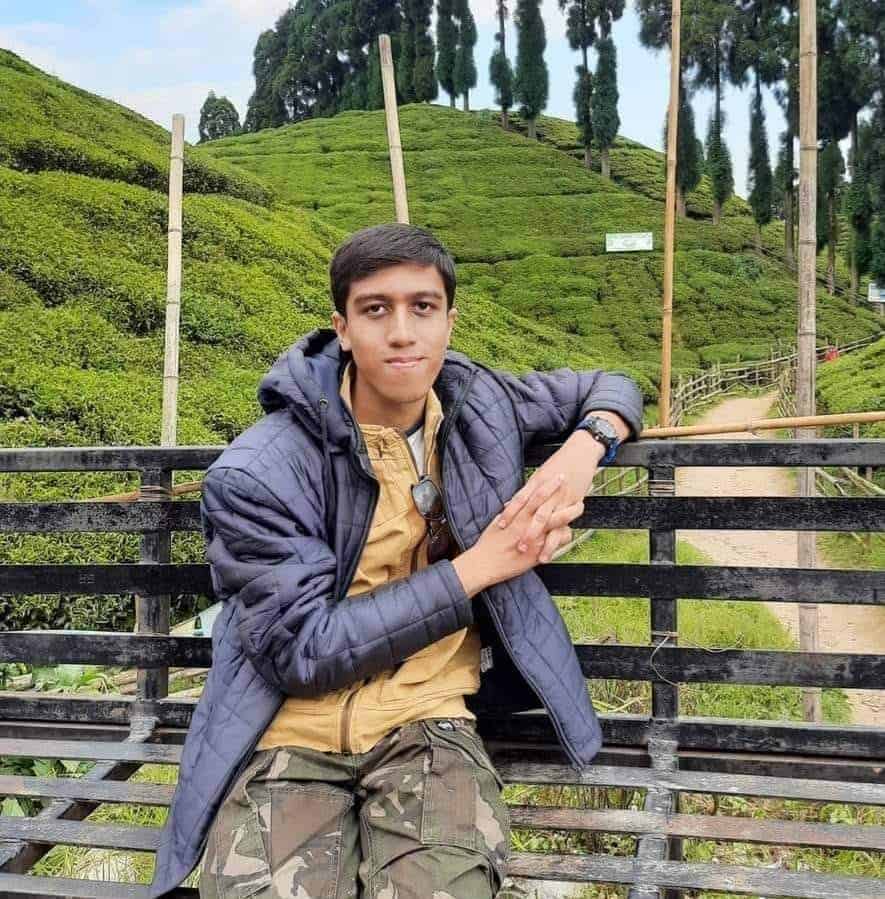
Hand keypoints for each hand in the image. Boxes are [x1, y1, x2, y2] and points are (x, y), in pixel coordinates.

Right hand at [453, 475, 577, 597]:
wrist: (484, 563)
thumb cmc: (488, 544)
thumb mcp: (497, 524)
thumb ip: (508, 515)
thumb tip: (511, 506)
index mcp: (517, 515)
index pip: (534, 494)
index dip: (547, 484)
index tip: (556, 475)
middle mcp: (526, 523)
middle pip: (547, 502)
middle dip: (559, 490)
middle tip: (571, 481)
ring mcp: (534, 537)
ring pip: (557, 520)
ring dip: (570, 512)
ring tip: (580, 505)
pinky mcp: (537, 551)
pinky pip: (556, 542)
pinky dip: (564, 537)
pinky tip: (568, 534)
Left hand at [496, 434, 602, 554]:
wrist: (580, 451)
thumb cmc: (559, 463)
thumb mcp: (540, 474)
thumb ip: (526, 491)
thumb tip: (508, 504)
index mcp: (536, 482)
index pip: (519, 499)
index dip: (509, 513)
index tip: (499, 526)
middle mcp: (547, 490)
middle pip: (533, 513)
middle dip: (525, 531)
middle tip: (518, 546)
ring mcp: (561, 497)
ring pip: (549, 520)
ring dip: (542, 538)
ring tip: (537, 554)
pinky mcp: (574, 501)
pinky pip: (566, 521)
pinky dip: (562, 534)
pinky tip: (557, 546)